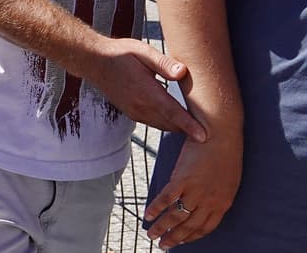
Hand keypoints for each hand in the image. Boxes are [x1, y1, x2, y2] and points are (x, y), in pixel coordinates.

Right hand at [84, 38, 206, 140]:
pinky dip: (168, 124)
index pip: (172, 112)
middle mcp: (140, 106)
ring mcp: (135, 112)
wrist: (94, 62)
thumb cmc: (120, 53)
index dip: (189, 125)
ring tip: (199, 128)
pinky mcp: (132, 113)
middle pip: (171, 124)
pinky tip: (177, 119)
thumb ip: (163, 63)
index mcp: (145, 91)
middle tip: (213, 132)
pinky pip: (155, 123)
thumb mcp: (142, 51)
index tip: (205, 137)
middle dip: (190, 129)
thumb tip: (182, 71)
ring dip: (179, 127)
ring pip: (163, 125)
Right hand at [144, 133, 241, 247]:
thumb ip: (216, 192)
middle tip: (163, 245)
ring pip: (176, 217)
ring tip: (151, 234)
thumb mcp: (227, 178)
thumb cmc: (225, 151)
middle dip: (174, 238)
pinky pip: (166, 199)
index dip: (192, 236)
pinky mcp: (182, 180)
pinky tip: (148, 215)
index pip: (205, 227)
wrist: (221, 133)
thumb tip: (205, 199)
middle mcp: (210, 201)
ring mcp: (196, 191)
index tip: (182, 241)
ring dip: (162, 228)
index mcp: (222, 202)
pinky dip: (156, 209)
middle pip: (189, 226)